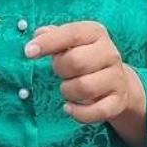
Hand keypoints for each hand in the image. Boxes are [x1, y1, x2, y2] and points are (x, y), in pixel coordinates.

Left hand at [25, 21, 145, 128]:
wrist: (117, 81)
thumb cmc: (85, 57)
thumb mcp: (71, 42)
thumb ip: (54, 36)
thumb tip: (38, 34)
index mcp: (95, 33)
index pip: (71, 33)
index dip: (48, 43)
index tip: (28, 52)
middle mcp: (110, 53)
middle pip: (76, 61)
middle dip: (60, 69)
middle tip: (60, 72)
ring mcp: (116, 78)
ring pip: (85, 87)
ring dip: (67, 91)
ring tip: (67, 88)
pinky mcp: (118, 101)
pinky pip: (97, 111)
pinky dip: (78, 113)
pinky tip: (69, 108)